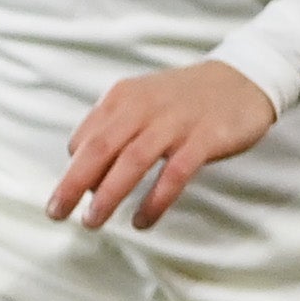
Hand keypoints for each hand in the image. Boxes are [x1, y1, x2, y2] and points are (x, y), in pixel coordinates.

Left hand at [48, 59, 276, 231]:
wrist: (244, 79)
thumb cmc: (185, 99)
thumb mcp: (142, 102)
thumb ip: (114, 130)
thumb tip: (86, 173)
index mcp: (123, 98)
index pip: (86, 137)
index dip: (74, 168)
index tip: (69, 195)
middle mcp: (144, 107)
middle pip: (99, 149)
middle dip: (72, 184)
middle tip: (56, 213)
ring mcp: (175, 122)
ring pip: (131, 161)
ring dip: (107, 195)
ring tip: (92, 221)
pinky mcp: (205, 138)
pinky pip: (174, 174)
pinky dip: (154, 200)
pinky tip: (141, 220)